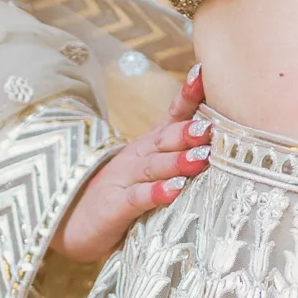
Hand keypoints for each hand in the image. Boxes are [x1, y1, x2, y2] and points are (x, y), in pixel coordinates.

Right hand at [53, 67, 210, 263]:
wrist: (72, 223)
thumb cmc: (121, 195)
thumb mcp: (152, 172)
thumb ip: (181, 157)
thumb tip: (225, 144)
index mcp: (150, 145)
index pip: (172, 115)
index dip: (188, 95)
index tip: (204, 74)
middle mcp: (138, 156)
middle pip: (164, 138)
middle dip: (188, 131)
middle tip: (210, 127)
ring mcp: (124, 179)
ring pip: (153, 166)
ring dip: (177, 161)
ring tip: (200, 158)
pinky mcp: (114, 206)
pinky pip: (137, 198)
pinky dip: (155, 193)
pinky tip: (173, 191)